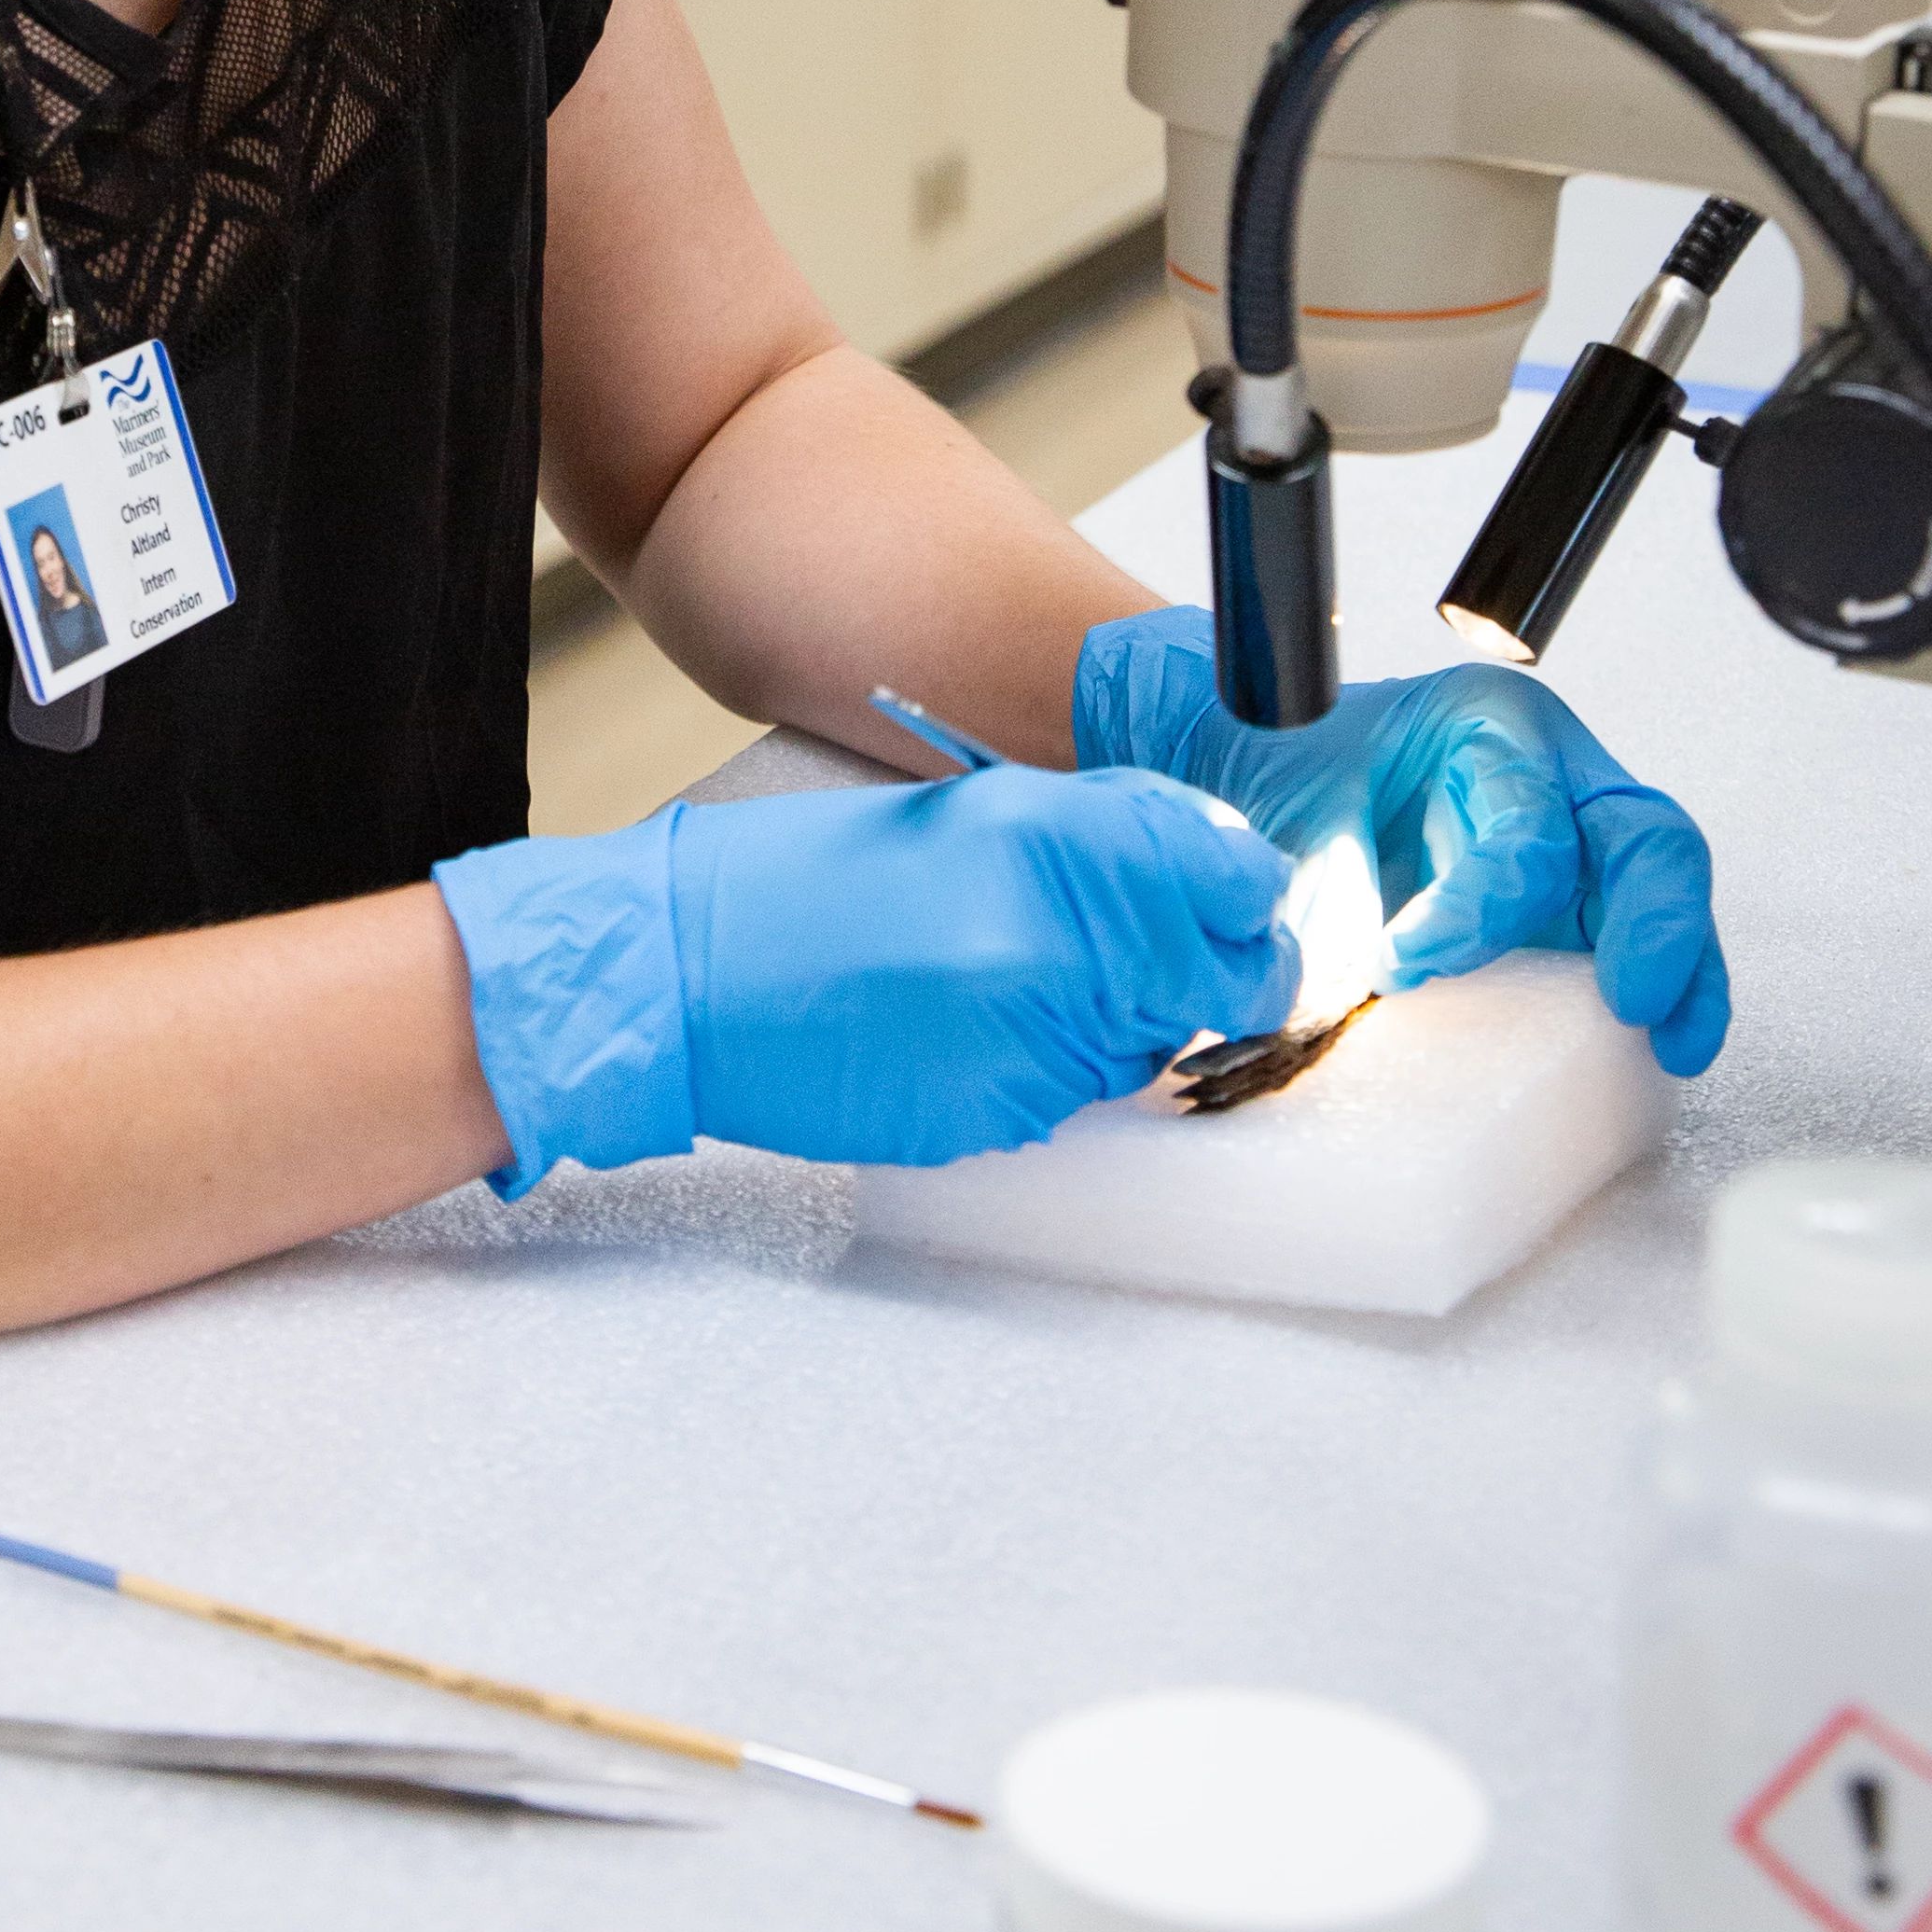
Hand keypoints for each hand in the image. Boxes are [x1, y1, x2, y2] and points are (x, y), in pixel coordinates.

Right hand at [434, 770, 1295, 1191]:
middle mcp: (1059, 935)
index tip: (1243, 917)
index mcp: (1053, 835)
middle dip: (1194, 979)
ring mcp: (1031, 1034)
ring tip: (1002, 986)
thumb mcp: (964, 819)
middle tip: (1134, 967)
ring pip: (1147, 1048)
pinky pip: (1071, 1100)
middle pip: (1217, 980)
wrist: (681, 972)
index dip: (1250, 908)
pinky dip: (1041, 1073)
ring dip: (1110, 1027)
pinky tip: (962, 1032)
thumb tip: (1208, 877)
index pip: (1237, 884)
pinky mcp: (996, 1112)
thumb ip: (1095, 844)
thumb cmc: (804, 888)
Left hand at [1072, 606, 1729, 1076]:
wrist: (1250, 780)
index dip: (1472, 911)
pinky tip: (1667, 1046)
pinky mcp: (1574, 908)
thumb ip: (1328, 895)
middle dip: (1652, 921)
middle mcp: (1551, 776)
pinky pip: (1640, 942)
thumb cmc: (1278, 774)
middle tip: (1629, 999)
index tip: (1398, 965)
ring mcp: (1574, 842)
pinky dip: (1667, 990)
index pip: (1520, 831)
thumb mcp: (1296, 815)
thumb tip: (1346, 987)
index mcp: (1486, 724)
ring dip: (1681, 969)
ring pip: (1663, 893)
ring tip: (1676, 1043)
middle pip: (1643, 838)